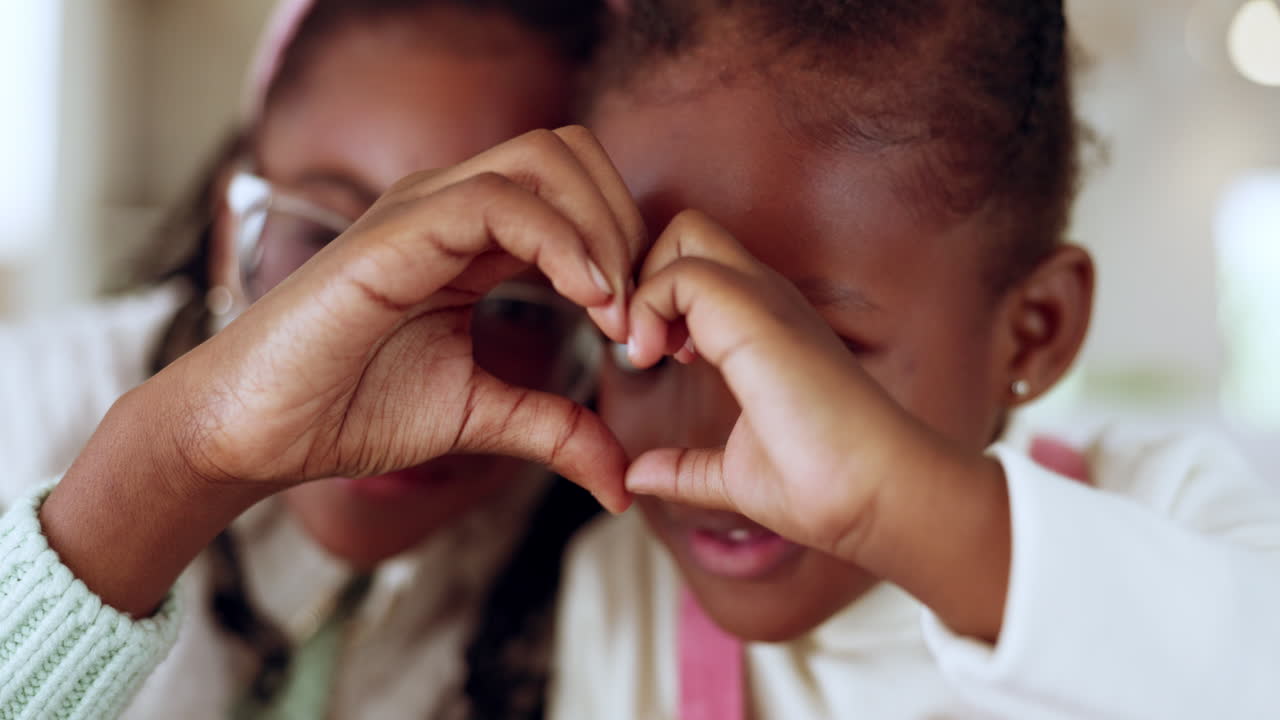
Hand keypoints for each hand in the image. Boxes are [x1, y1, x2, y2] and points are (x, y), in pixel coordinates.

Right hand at [43, 127, 644, 615]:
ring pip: (546, 159)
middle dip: (627, 222)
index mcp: (473, 237)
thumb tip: (622, 484)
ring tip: (616, 310)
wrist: (258, 432)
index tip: (646, 331)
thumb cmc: (350, 410)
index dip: (627, 247)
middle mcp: (452, 206)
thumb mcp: (480, 416)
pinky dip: (560, 240)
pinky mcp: (398, 231)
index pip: (576, 192)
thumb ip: (554, 429)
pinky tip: (588, 298)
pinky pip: (498, 201)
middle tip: (641, 311)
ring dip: (603, 228)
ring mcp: (423, 209)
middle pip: (572, 155)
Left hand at [621, 210, 938, 557]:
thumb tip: (637, 474)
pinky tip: (653, 360)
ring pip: (683, 232)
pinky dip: (648, 306)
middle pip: (686, 229)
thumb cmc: (824, 488)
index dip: (654, 299)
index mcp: (761, 325)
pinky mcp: (758, 316)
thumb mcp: (734, 474)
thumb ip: (685, 469)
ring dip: (642, 287)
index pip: (693, 267)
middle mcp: (764, 300)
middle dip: (641, 272)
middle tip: (636, 342)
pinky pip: (682, 271)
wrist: (875, 496)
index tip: (651, 360)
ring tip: (644, 354)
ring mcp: (765, 300)